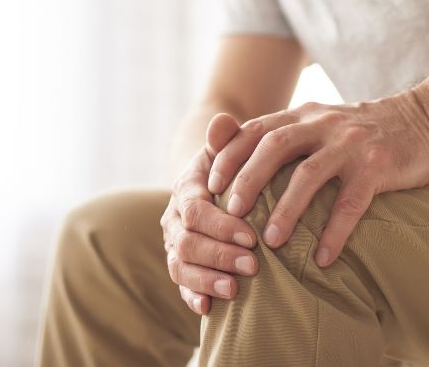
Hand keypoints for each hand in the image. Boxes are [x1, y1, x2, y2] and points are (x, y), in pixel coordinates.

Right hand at [160, 113, 260, 315]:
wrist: (217, 181)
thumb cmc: (232, 163)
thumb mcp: (230, 147)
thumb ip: (226, 137)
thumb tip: (223, 121)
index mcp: (186, 189)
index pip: (196, 211)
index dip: (221, 226)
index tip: (251, 236)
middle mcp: (174, 218)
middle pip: (187, 242)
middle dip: (219, 256)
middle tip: (253, 265)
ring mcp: (175, 242)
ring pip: (180, 266)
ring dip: (206, 279)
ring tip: (235, 290)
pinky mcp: (182, 263)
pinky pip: (180, 282)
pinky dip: (192, 295)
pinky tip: (208, 307)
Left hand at [207, 92, 428, 268]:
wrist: (425, 120)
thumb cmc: (362, 131)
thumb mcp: (320, 122)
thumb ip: (282, 133)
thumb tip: (231, 148)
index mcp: (304, 114)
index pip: (256, 128)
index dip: (230, 154)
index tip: (210, 184)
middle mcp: (323, 123)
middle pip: (275, 145)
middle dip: (248, 178)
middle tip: (232, 212)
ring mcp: (351, 143)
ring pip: (310, 174)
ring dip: (286, 209)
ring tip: (271, 242)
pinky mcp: (378, 165)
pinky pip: (352, 202)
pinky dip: (334, 231)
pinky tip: (323, 258)